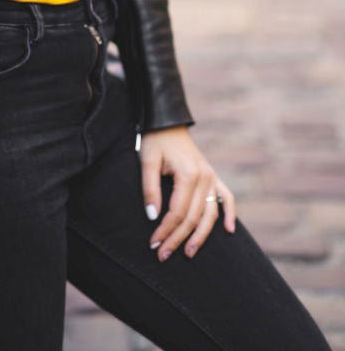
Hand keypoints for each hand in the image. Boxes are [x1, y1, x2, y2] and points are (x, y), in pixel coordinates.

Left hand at [140, 126, 235, 260]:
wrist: (167, 121)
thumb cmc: (155, 140)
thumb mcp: (147, 161)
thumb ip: (150, 189)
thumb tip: (152, 217)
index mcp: (188, 174)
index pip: (177, 212)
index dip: (165, 231)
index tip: (153, 244)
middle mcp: (205, 178)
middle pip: (193, 218)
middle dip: (178, 239)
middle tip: (163, 255)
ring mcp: (212, 177)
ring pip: (210, 214)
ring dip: (200, 236)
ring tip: (189, 254)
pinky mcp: (213, 175)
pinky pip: (226, 198)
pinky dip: (230, 214)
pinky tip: (230, 230)